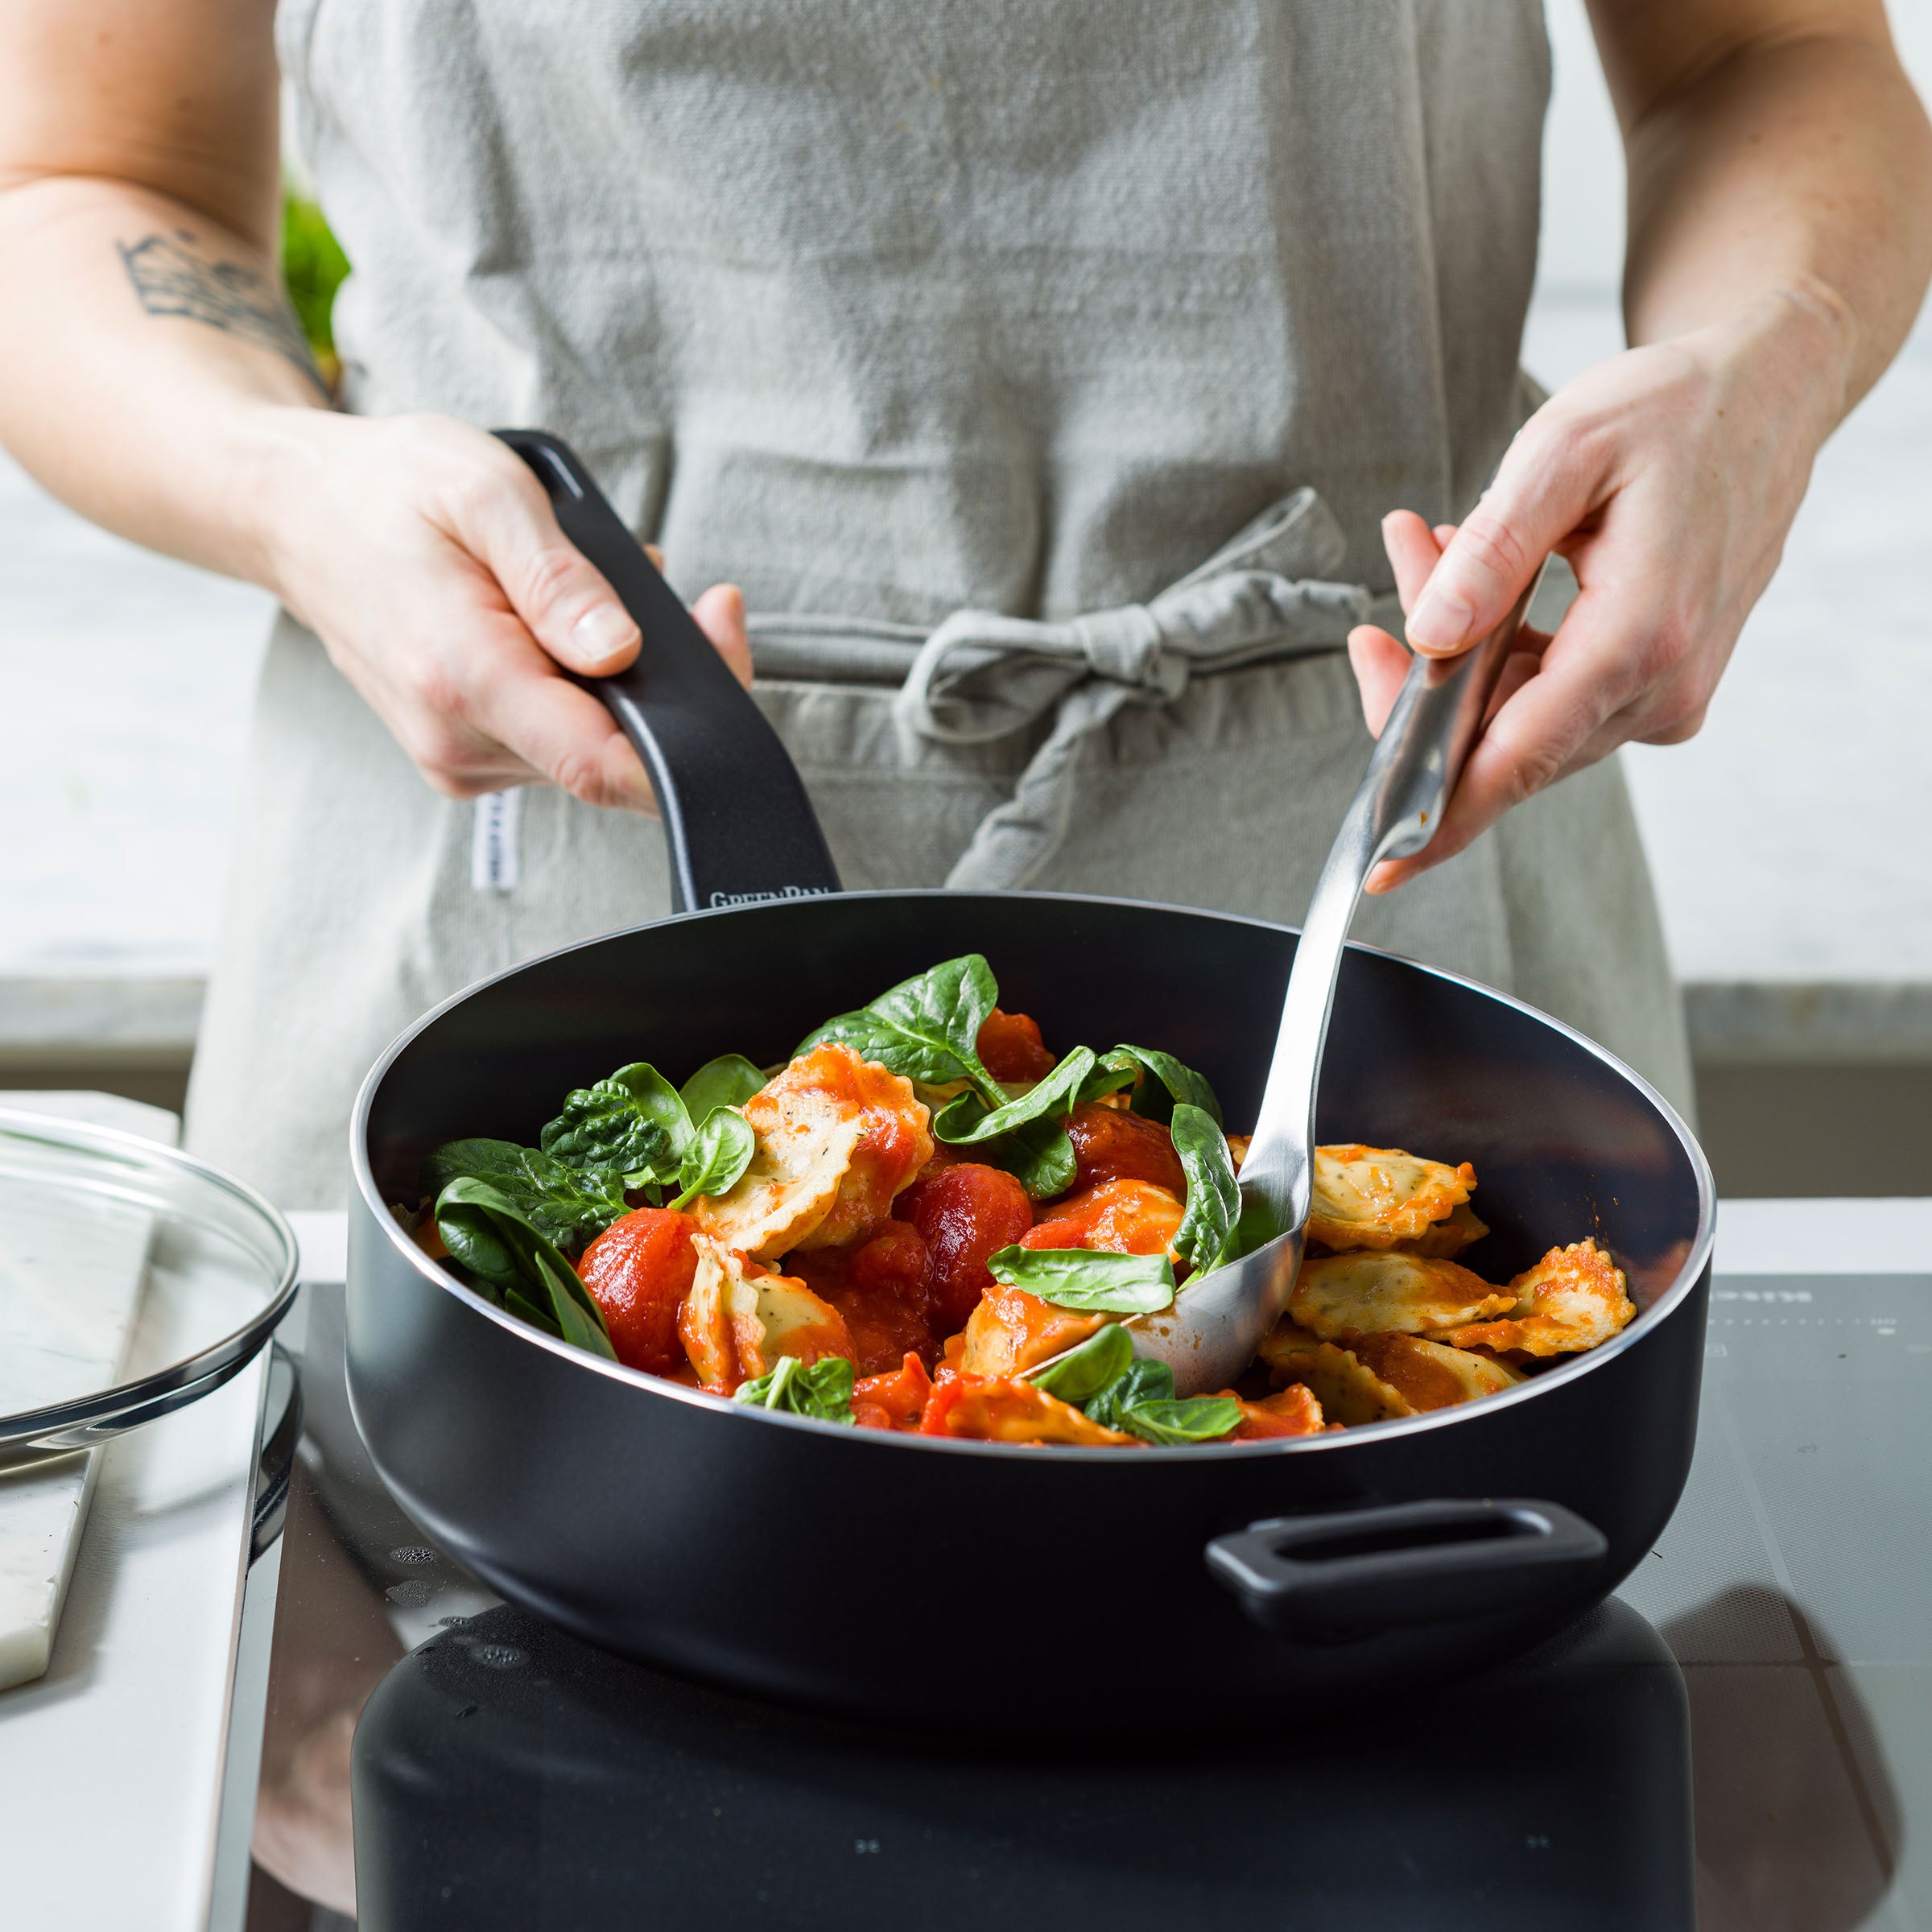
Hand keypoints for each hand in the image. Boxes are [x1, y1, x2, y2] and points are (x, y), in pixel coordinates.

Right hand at [251, 411, 751, 810]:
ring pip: (590, 749)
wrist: (297, 515)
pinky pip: (558, 740)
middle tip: (681, 593)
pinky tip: (560, 627)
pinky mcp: (466, 757)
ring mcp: (459, 759)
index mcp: (463, 681)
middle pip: (611, 757)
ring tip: (586, 596)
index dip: (686, 734)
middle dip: (665, 682)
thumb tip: (620, 648)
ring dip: (618, 679)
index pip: (603, 766)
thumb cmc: (386, 489)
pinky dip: (582, 689)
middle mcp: (457, 742)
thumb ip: (558, 577)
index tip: (717, 649)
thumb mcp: (484, 490)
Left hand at [1346, 290, 1844, 891]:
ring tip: (1431, 544)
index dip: (1440, 814)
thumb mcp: (1565, 450)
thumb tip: (1431, 634)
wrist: (1765, 399)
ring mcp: (1664, 694)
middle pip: (1501, 739)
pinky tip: (1476, 576)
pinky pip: (1551, 695)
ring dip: (1458, 649)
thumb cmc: (1674, 412)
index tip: (1383, 861)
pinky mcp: (1657, 686)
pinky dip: (1499, 648)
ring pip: (1518, 715)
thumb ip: (1494, 550)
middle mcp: (1660, 685)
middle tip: (1388, 593)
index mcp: (1640, 636)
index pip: (1517, 757)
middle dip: (1421, 680)